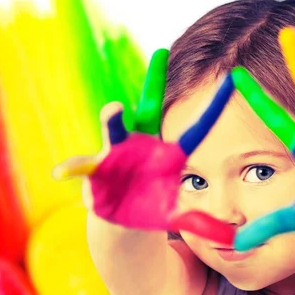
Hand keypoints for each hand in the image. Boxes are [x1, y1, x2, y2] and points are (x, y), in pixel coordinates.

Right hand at [53, 49, 235, 244]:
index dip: (212, 107)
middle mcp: (142, 146)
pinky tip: (62, 172)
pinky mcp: (94, 172)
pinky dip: (73, 169)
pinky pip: (82, 168)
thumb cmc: (151, 207)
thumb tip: (230, 240)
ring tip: (114, 108)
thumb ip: (200, 223)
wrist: (120, 217)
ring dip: (113, 120)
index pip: (195, 129)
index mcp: (168, 155)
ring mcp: (116, 155)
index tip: (231, 77)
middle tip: (161, 54)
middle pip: (148, 113)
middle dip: (153, 85)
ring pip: (113, 131)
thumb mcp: (177, 216)